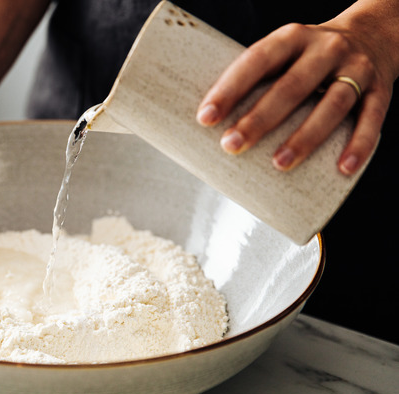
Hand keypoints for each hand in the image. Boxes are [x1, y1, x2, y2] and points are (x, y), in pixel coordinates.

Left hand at [197, 9, 396, 174]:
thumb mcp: (284, 52)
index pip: (256, 61)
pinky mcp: (380, 89)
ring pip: (331, 105)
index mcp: (292, 37)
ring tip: (279, 163)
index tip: (206, 118)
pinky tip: (343, 167)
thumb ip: (257, 79)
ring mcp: (355, 69)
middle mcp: (325, 49)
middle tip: (232, 145)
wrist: (373, 33)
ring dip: (305, 137)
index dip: (230, 89)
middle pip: (291, 86)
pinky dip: (358, 144)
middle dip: (260, 119)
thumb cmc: (310, 55)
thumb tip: (209, 123)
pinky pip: (372, 118)